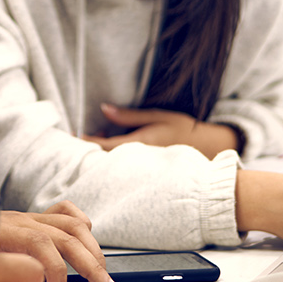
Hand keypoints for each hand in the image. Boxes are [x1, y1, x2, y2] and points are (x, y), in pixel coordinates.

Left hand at [82, 103, 239, 157]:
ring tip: (91, 145)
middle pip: (104, 158)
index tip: (72, 136)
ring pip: (113, 164)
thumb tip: (104, 108)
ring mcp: (142, 170)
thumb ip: (129, 115)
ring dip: (100, 155)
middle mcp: (138, 161)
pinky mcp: (147, 173)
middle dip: (88, 151)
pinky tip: (111, 153)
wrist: (210, 148)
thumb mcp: (157, 116)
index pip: (103, 146)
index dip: (85, 142)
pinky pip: (124, 168)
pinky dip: (113, 160)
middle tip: (72, 143)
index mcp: (138, 144)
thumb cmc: (184, 128)